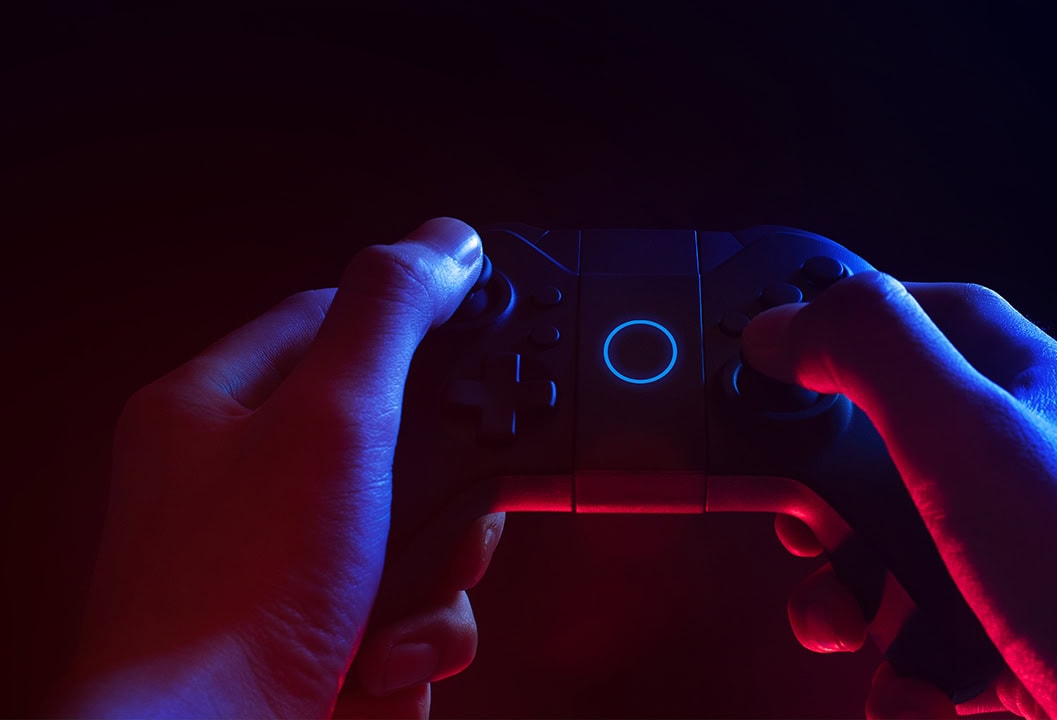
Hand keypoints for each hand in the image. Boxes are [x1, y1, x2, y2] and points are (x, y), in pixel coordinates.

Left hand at [57, 217, 503, 717]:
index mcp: (211, 411)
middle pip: (393, 439)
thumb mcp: (331, 425)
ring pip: (412, 532)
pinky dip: (414, 638)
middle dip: (441, 488)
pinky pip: (405, 609)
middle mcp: (238, 487)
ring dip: (434, 576)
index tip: (475, 316)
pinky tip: (377, 656)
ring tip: (395, 604)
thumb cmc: (230, 604)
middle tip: (438, 509)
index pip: (326, 319)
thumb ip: (392, 318)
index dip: (407, 319)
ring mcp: (278, 567)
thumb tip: (444, 239)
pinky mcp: (318, 633)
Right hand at [743, 271, 1056, 717]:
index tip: (782, 347)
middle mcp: (1040, 471)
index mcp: (1038, 393)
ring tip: (843, 626)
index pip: (936, 315)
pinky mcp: (1031, 645)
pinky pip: (936, 645)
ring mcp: (1037, 562)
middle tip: (800, 523)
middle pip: (900, 448)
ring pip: (906, 558)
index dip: (853, 322)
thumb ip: (874, 355)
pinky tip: (916, 692)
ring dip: (850, 601)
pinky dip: (905, 678)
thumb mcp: (969, 435)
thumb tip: (786, 323)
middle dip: (829, 498)